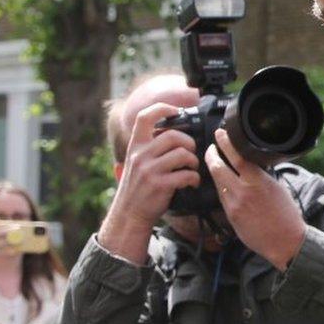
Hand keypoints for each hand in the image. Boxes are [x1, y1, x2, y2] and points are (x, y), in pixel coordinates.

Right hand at [99, 103, 200, 263]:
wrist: (129, 215)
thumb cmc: (138, 188)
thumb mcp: (136, 163)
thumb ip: (149, 148)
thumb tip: (173, 133)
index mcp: (135, 146)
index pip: (145, 117)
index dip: (162, 108)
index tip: (176, 111)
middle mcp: (140, 155)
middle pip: (173, 135)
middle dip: (188, 143)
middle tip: (191, 152)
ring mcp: (149, 170)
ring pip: (182, 154)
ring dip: (193, 161)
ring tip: (192, 168)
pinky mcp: (160, 185)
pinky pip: (186, 174)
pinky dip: (194, 178)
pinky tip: (191, 182)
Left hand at [205, 128, 305, 270]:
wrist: (285, 241)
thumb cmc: (286, 215)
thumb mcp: (276, 187)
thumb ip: (260, 175)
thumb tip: (249, 165)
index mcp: (258, 181)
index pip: (237, 157)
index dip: (225, 143)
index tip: (220, 134)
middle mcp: (243, 192)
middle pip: (218, 168)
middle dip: (211, 155)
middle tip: (211, 147)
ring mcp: (234, 205)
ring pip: (217, 183)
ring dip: (214, 171)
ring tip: (215, 163)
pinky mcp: (230, 216)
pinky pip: (221, 197)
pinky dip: (221, 187)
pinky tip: (223, 184)